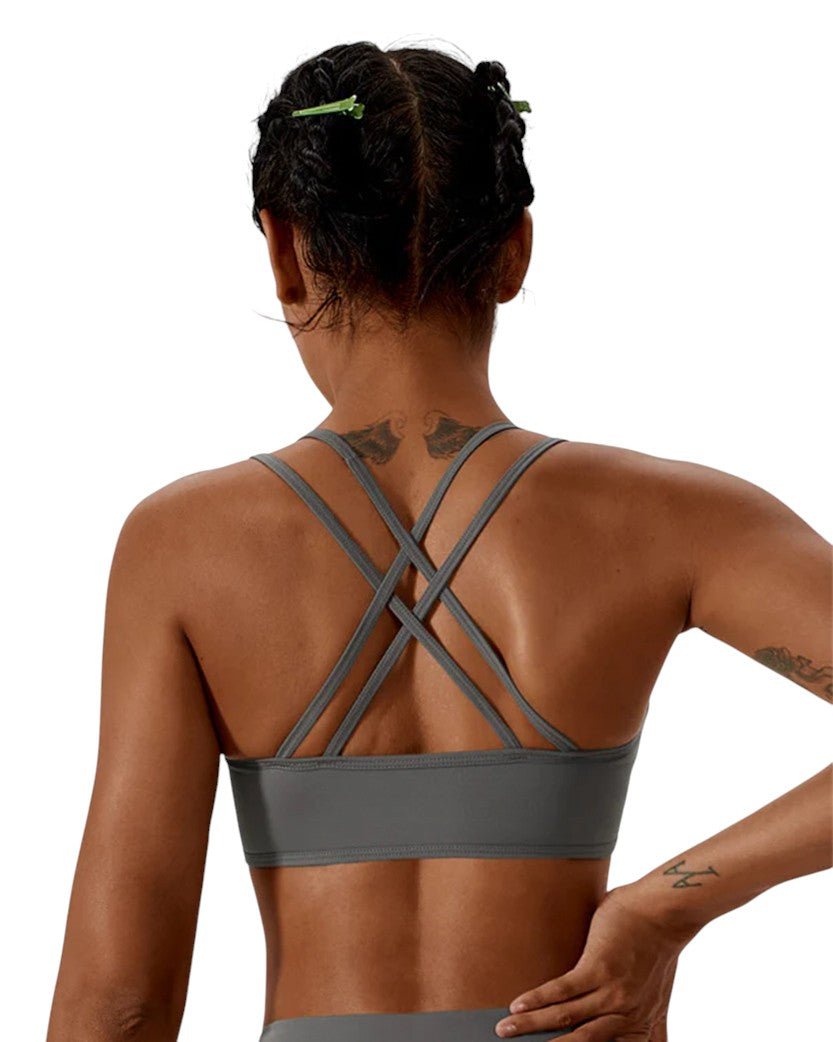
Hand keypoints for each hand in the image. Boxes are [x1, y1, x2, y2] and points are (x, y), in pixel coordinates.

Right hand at [494, 885, 696, 1039]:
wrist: (662, 914)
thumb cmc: (658, 951)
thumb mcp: (658, 1000)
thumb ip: (653, 1026)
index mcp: (638, 1026)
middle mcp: (625, 1016)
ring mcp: (611, 993)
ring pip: (564, 1017)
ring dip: (530, 1025)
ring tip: (506, 1029)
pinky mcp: (599, 967)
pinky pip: (563, 989)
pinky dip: (538, 999)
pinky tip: (518, 1004)